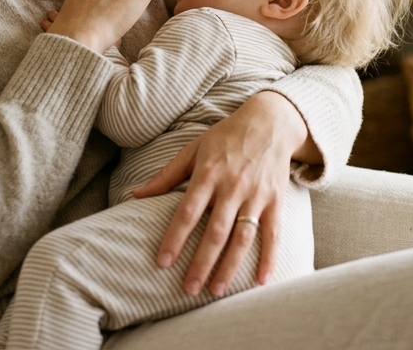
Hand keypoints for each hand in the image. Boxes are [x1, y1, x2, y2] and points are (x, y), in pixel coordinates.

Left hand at [132, 91, 309, 296]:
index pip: (188, 211)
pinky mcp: (276, 200)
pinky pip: (273, 233)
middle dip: (201, 262)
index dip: (175, 238)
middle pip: (216, 231)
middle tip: (188, 289)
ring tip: (217, 291)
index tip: (163, 262)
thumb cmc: (226, 136)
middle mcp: (233, 186)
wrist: (270, 121)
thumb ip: (166, 175)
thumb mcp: (193, 149)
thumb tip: (135, 196)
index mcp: (209, 173)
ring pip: (243, 237)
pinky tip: (261, 281)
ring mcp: (256, 194)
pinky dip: (269, 258)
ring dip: (230, 266)